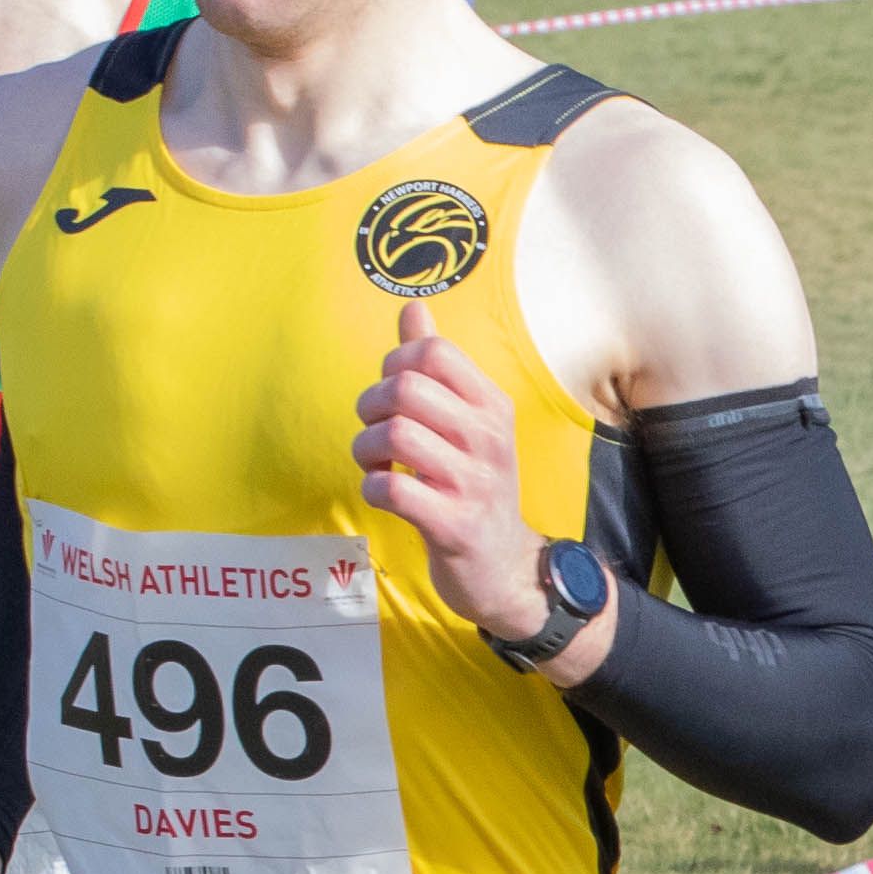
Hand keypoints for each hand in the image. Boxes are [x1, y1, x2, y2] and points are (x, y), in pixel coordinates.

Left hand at [352, 298, 546, 641]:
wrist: (506, 565)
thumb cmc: (475, 483)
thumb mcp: (469, 420)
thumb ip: (439, 364)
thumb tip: (413, 308)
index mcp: (493, 405)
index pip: (433, 353)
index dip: (393, 364)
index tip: (391, 391)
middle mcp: (489, 438)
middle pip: (405, 389)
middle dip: (370, 406)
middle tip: (375, 430)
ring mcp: (474, 483)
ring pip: (394, 435)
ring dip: (366, 449)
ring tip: (375, 462)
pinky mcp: (454, 525)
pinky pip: (393, 489)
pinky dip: (373, 487)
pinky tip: (384, 492)